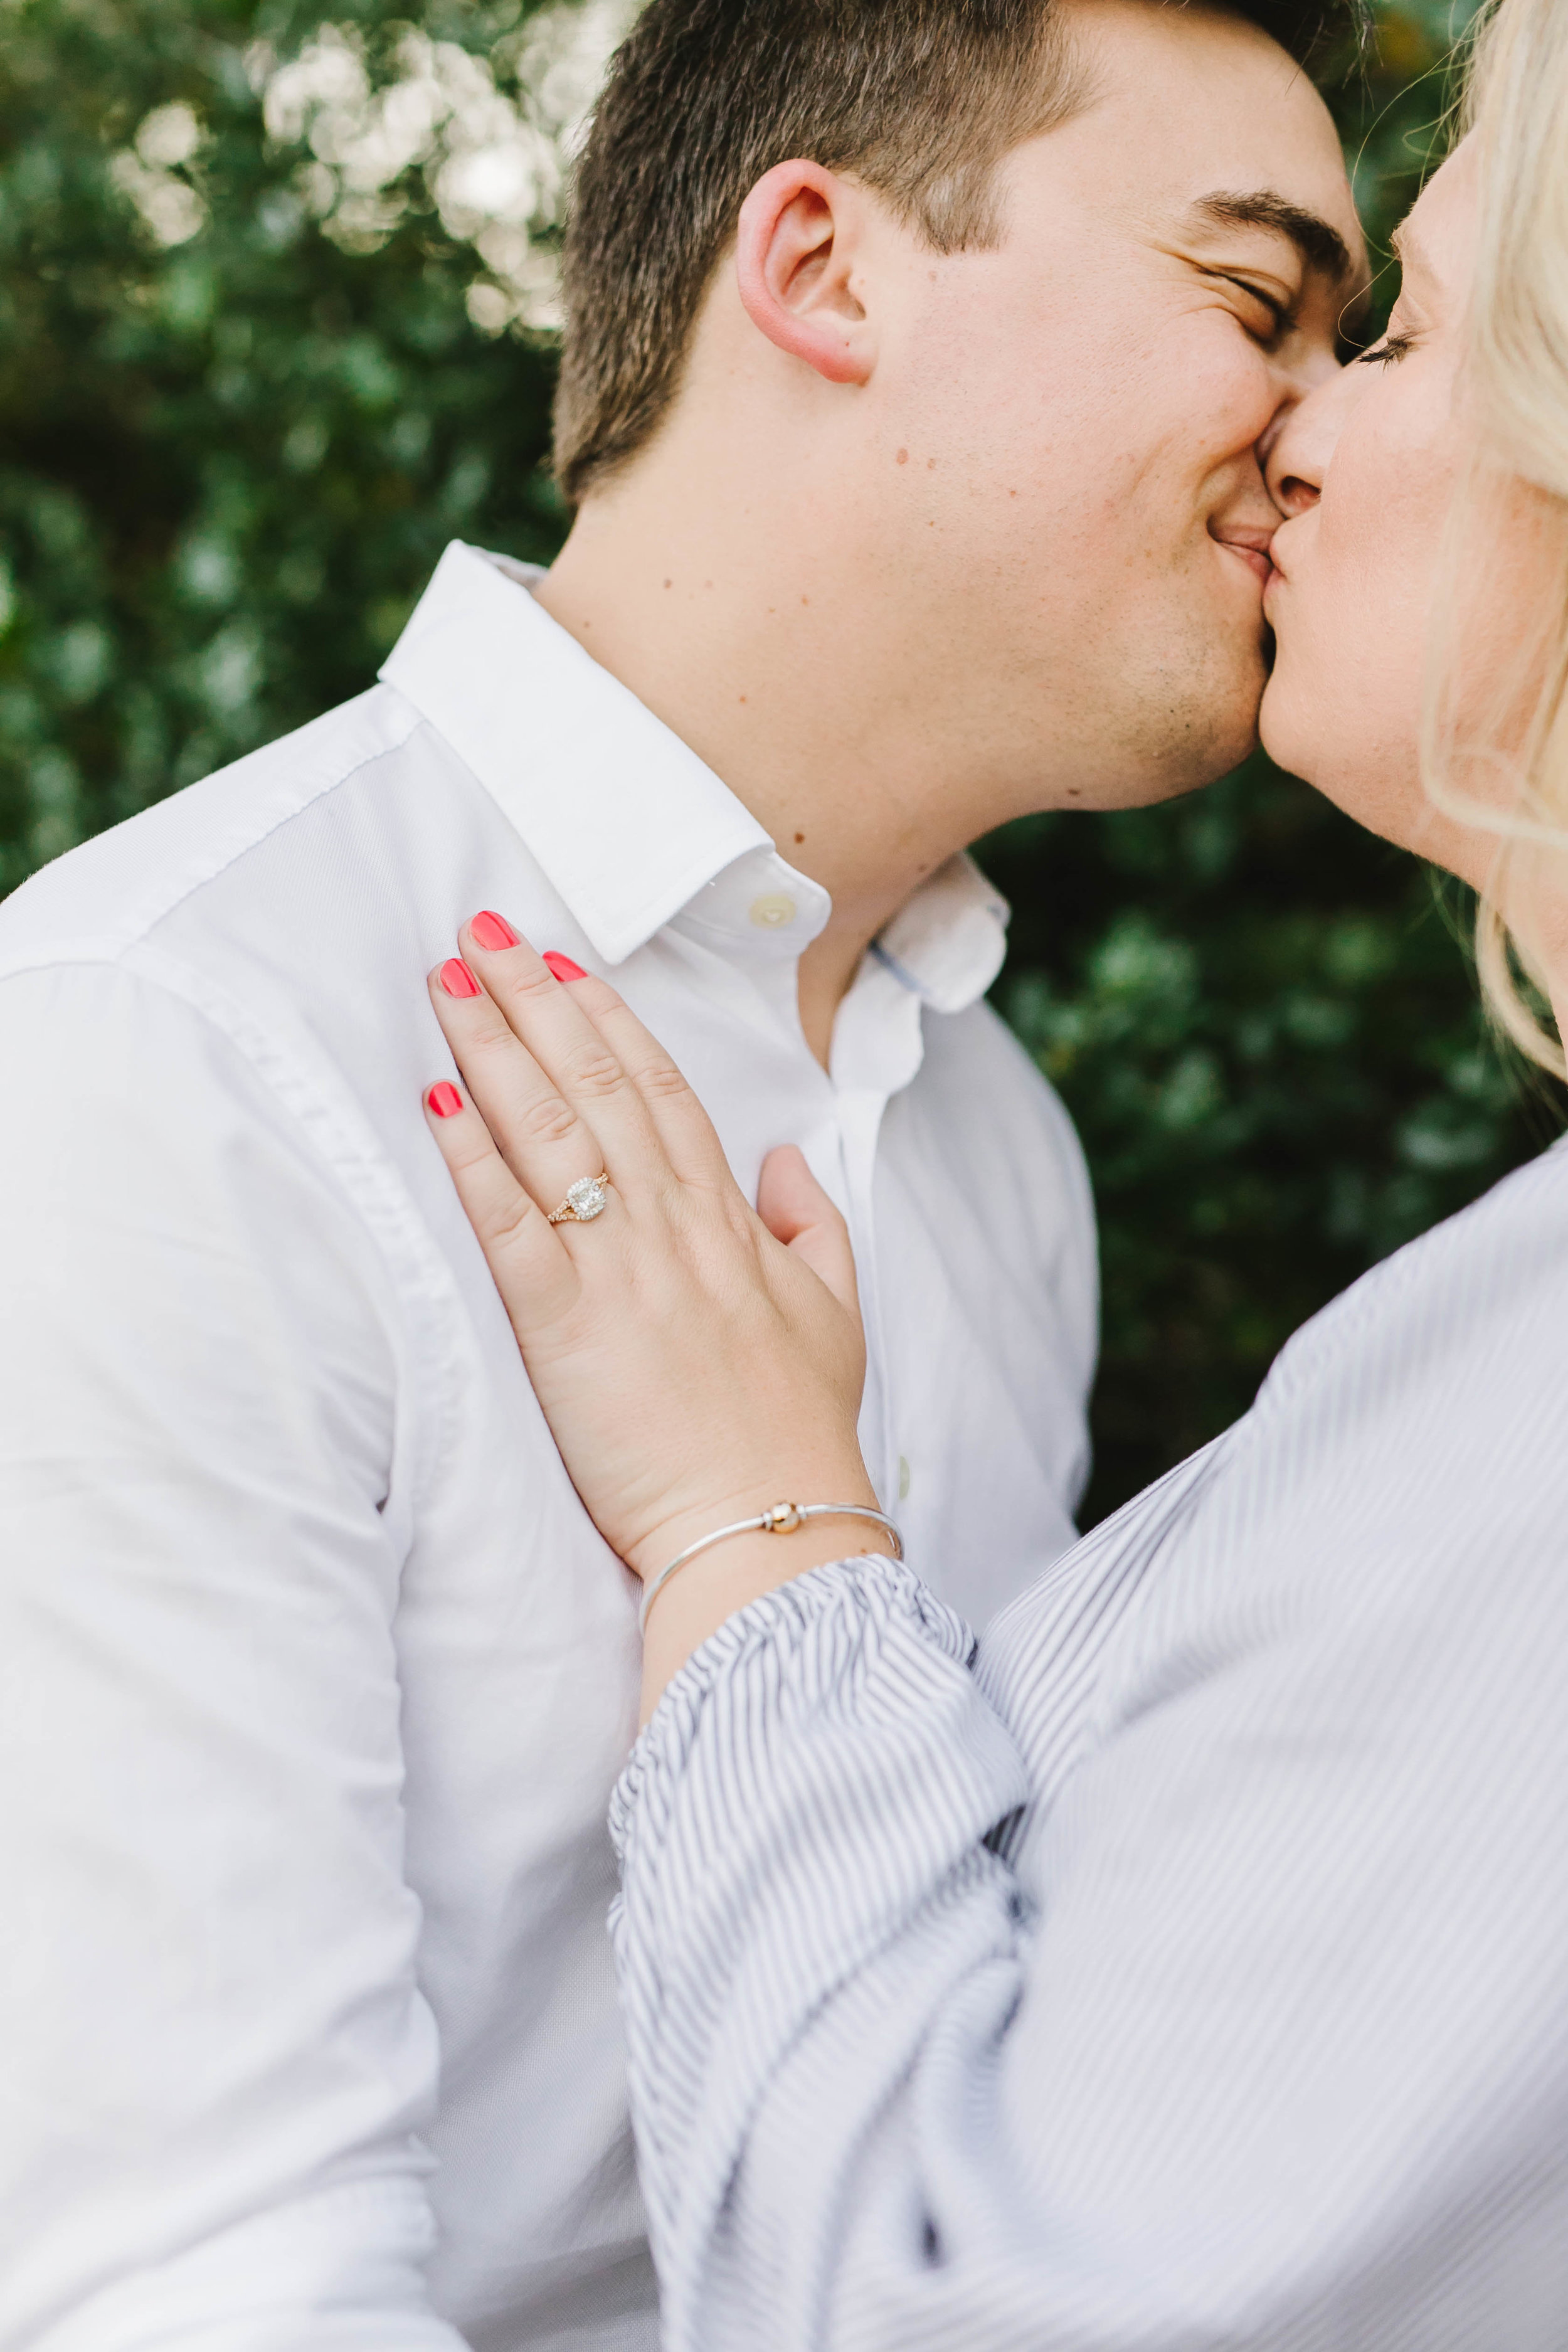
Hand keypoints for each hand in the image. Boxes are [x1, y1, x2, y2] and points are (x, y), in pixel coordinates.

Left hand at [422, 920, 890, 1715]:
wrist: (771, 1530)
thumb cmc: (796, 1434)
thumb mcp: (835, 1316)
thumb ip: (812, 1226)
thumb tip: (785, 1159)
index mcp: (729, 1222)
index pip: (662, 1094)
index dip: (609, 1022)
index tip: (566, 967)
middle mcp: (672, 1227)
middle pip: (595, 1086)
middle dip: (536, 1001)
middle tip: (482, 933)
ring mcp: (620, 1270)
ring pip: (550, 1131)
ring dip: (492, 1047)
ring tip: (446, 981)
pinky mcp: (567, 1325)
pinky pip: (509, 1222)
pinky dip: (469, 1155)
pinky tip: (433, 1098)